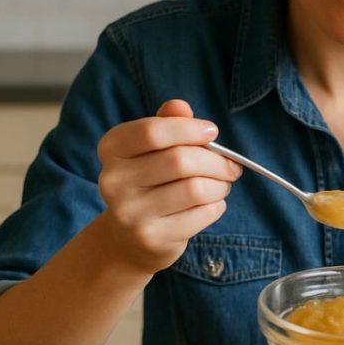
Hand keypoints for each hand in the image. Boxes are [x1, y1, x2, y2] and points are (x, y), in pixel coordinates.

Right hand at [96, 99, 241, 274]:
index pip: (152, 132)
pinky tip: (209, 204)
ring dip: (220, 184)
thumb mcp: (153, 147)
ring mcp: (130, 213)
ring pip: (196, 189)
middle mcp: (113, 181)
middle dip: (217, 161)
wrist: (130, 238)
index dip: (189, 129)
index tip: (212, 132)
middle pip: (180, 161)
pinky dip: (216, 205)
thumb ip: (168, 123)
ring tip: (221, 184)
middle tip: (231, 165)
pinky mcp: (152, 238)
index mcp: (112, 149)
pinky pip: (202, 214)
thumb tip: (180, 106)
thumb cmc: (151, 179)